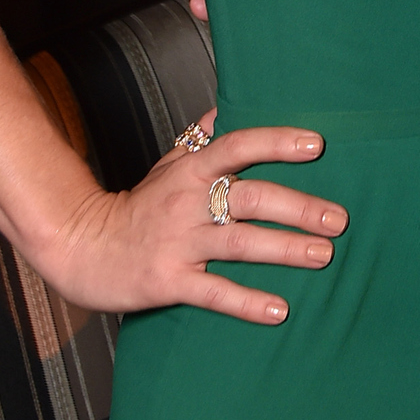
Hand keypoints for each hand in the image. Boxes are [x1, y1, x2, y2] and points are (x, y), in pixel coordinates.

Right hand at [49, 112, 348, 325]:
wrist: (80, 248)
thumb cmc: (136, 206)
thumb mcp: (167, 164)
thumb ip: (201, 140)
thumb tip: (227, 109)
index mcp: (191, 171)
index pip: (238, 146)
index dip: (276, 142)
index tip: (316, 144)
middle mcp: (188, 202)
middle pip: (249, 197)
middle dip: (298, 207)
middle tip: (338, 219)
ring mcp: (179, 243)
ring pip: (239, 243)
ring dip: (285, 249)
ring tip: (323, 256)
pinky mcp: (168, 281)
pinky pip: (213, 293)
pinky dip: (246, 303)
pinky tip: (280, 310)